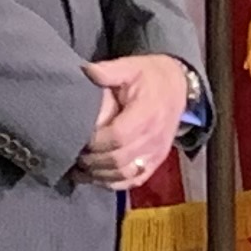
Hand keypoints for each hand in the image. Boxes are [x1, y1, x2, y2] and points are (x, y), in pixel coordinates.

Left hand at [77, 54, 193, 188]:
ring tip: (79, 168)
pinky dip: (112, 183)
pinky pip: (132, 181)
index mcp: (147, 113)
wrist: (177, 87)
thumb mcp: (130, 67)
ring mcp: (155, 153)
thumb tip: (86, 72)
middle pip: (118, 160)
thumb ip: (109, 71)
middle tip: (73, 153)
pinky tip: (94, 177)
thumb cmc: (149, 77)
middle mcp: (153, 137)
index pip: (118, 136)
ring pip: (124, 175)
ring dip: (99, 175)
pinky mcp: (155, 162)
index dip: (95, 141)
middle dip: (92, 160)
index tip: (78, 137)